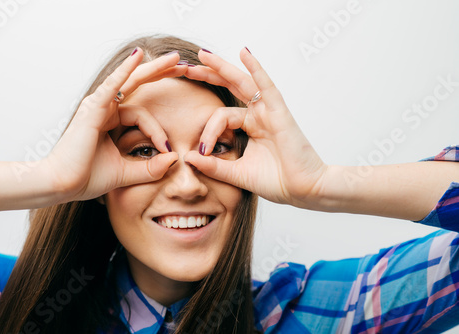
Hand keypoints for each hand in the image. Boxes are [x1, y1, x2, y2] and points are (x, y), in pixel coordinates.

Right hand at [42, 48, 182, 201]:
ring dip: (153, 68)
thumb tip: (175, 159)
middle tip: (184, 66)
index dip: (159, 132)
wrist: (62, 185)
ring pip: (131, 81)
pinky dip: (125, 69)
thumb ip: (151, 168)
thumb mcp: (128, 173)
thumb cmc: (87, 178)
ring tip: (175, 58)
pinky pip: (112, 84)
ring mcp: (98, 106)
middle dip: (161, 74)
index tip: (169, 150)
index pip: (143, 116)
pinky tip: (139, 55)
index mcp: (111, 121)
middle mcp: (105, 109)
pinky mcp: (93, 108)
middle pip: (138, 85)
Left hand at [184, 48, 326, 206]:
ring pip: (242, 83)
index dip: (207, 131)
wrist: (303, 190)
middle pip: (229, 88)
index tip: (202, 152)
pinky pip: (266, 86)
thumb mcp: (236, 173)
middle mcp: (258, 115)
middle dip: (207, 77)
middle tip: (186, 68)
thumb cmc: (276, 181)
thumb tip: (188, 157)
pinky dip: (256, 69)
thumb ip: (213, 166)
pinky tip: (244, 53)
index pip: (220, 117)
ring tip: (203, 55)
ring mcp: (269, 111)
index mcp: (249, 127)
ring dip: (222, 67)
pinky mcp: (280, 112)